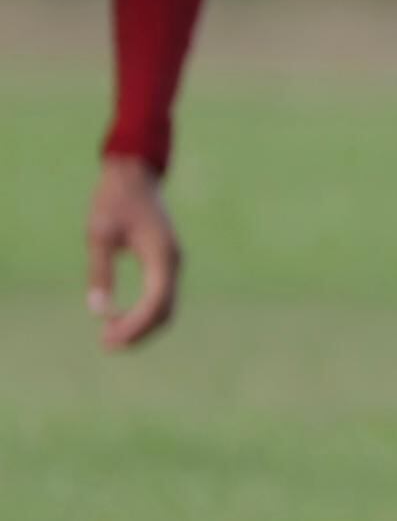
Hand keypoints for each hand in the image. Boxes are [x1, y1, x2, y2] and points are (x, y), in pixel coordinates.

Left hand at [85, 154, 180, 349]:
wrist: (134, 176)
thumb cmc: (114, 201)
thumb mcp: (99, 235)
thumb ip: (100, 272)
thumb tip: (98, 311)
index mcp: (162, 256)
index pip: (156, 302)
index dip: (135, 325)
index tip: (109, 339)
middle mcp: (173, 263)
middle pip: (165, 311)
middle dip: (138, 332)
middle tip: (106, 344)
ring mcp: (173, 263)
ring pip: (166, 307)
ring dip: (142, 325)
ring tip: (110, 335)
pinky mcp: (166, 263)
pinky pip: (161, 297)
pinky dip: (145, 313)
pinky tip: (121, 317)